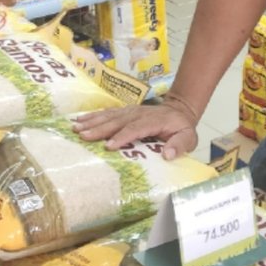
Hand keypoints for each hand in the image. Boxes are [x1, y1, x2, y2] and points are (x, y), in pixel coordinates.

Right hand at [73, 96, 200, 157]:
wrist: (179, 110)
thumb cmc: (181, 128)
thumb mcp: (189, 138)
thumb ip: (180, 145)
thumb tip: (168, 154)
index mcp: (154, 121)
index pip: (136, 128)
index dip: (122, 137)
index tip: (108, 146)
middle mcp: (139, 114)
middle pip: (117, 121)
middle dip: (99, 129)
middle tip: (83, 136)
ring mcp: (130, 111)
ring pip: (109, 115)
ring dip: (92, 122)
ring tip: (76, 128)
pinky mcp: (124, 111)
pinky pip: (107, 112)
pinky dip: (93, 116)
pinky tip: (80, 119)